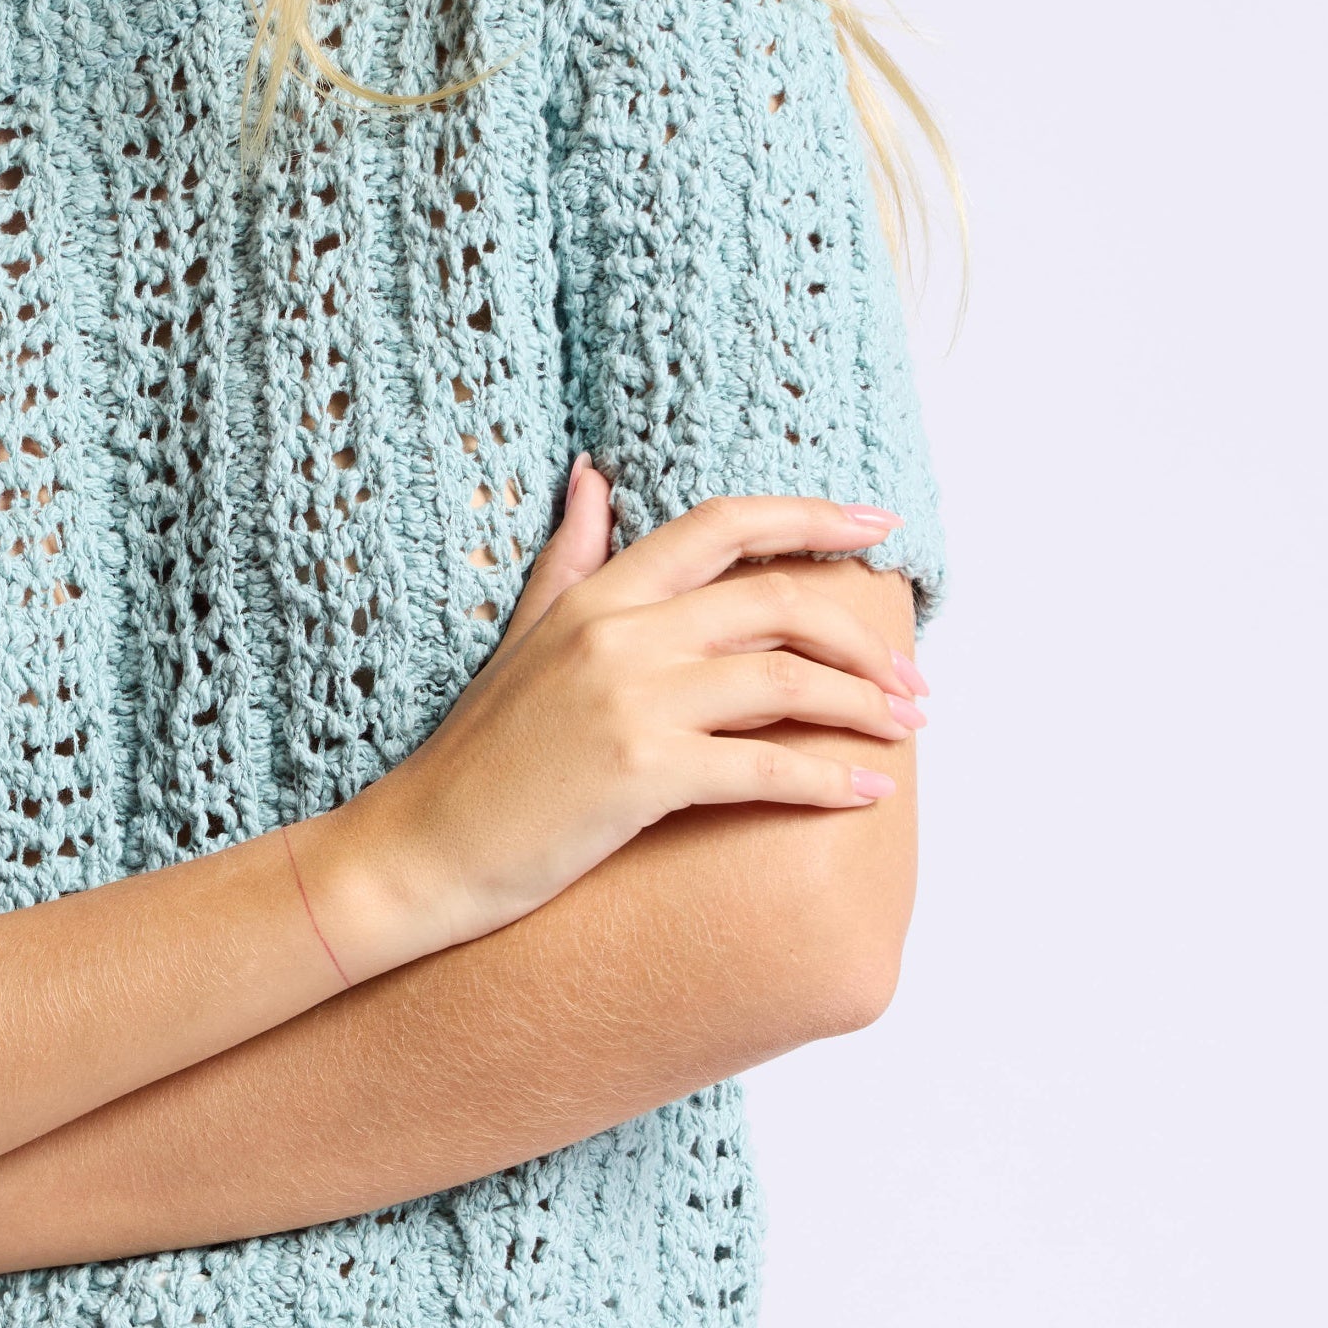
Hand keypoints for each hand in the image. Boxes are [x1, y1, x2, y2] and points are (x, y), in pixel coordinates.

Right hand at [299, 465, 926, 978]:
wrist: (417, 852)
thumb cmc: (476, 760)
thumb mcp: (520, 640)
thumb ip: (569, 559)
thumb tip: (592, 475)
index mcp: (597, 596)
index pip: (723, 525)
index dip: (811, 516)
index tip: (879, 526)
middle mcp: (618, 633)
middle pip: (777, 604)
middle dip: (861, 639)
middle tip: (909, 678)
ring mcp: (630, 701)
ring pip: (786, 683)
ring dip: (862, 706)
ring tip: (904, 730)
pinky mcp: (641, 774)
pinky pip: (765, 767)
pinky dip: (831, 778)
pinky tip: (869, 790)